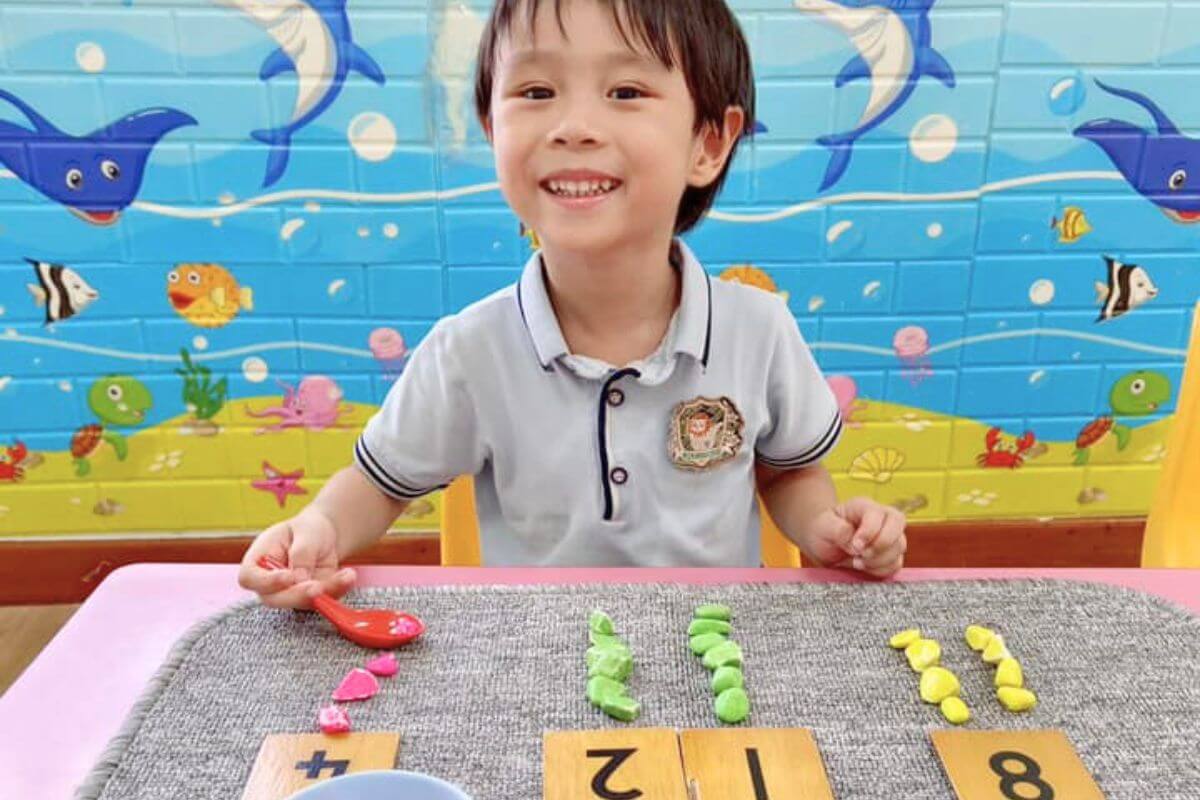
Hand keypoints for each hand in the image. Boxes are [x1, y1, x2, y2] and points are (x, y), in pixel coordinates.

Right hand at [237, 506, 356, 607]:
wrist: (325, 535)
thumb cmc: (307, 529)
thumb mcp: (305, 531)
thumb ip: (301, 553)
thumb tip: (299, 579)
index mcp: (258, 560)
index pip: (249, 578)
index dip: (266, 582)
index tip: (288, 576)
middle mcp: (269, 582)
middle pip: (274, 599)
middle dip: (297, 595)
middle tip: (318, 587)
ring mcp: (289, 593)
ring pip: (301, 603)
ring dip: (325, 592)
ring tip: (345, 575)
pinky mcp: (309, 599)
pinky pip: (322, 601)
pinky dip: (337, 590)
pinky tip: (348, 576)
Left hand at [805, 497, 905, 577]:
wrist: (824, 544)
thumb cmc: (823, 531)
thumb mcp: (823, 527)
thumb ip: (838, 530)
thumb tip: (855, 542)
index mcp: (864, 506)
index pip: (878, 513)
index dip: (870, 531)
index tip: (855, 546)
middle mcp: (881, 518)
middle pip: (898, 524)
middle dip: (881, 545)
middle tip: (860, 555)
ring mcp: (890, 535)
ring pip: (899, 546)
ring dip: (879, 560)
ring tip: (857, 562)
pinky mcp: (891, 554)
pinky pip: (896, 564)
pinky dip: (882, 570)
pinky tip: (864, 568)